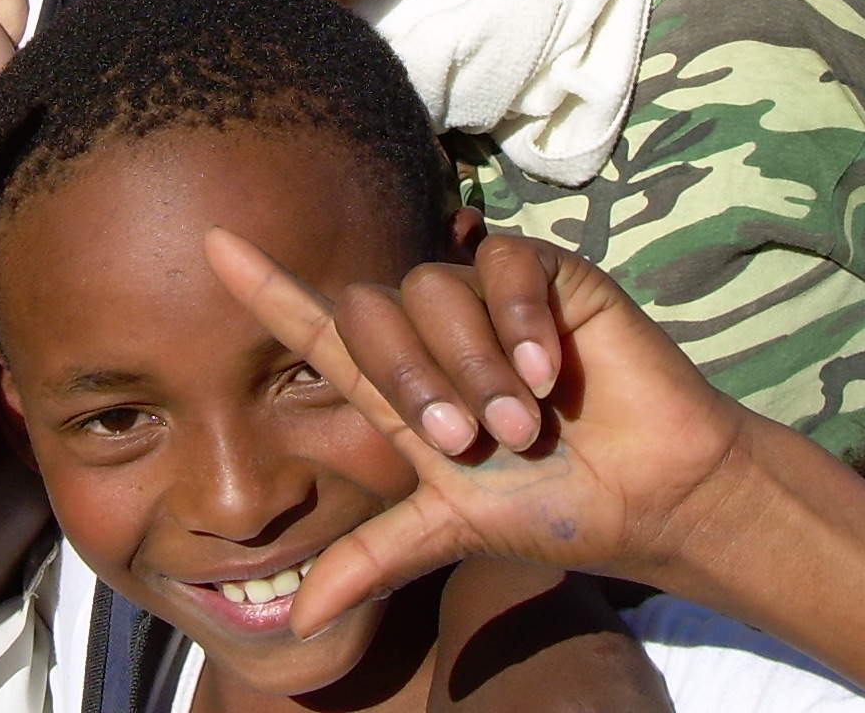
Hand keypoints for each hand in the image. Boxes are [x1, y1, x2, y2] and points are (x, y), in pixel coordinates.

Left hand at [205, 230, 750, 639]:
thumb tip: (295, 619)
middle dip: (412, 381)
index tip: (211, 244)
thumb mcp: (451, 530)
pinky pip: (506, 269)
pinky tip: (555, 373)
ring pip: (434, 292)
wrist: (652, 494)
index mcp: (403, 387)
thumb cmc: (554, 506)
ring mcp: (489, 298)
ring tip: (522, 423)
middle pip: (371, 313)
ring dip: (474, 365)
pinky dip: (523, 323)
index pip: (323, 330)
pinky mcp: (547, 272)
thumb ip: (374, 559)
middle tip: (467, 442)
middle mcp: (436, 332)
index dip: (268, 288)